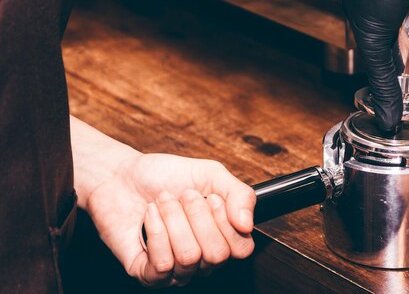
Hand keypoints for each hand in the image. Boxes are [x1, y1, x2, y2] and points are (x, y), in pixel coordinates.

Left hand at [85, 153, 255, 287]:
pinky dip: (156, 230)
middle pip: (216, 254)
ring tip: (163, 203)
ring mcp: (175, 269)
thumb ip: (240, 194)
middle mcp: (202, 259)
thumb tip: (247, 224)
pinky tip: (150, 215)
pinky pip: (162, 264)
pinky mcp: (147, 274)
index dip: (225, 220)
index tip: (209, 196)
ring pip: (188, 256)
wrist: (121, 175)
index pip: (241, 249)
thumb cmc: (166, 176)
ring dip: (173, 219)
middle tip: (183, 197)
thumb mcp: (211, 174)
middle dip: (197, 215)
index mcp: (221, 238)